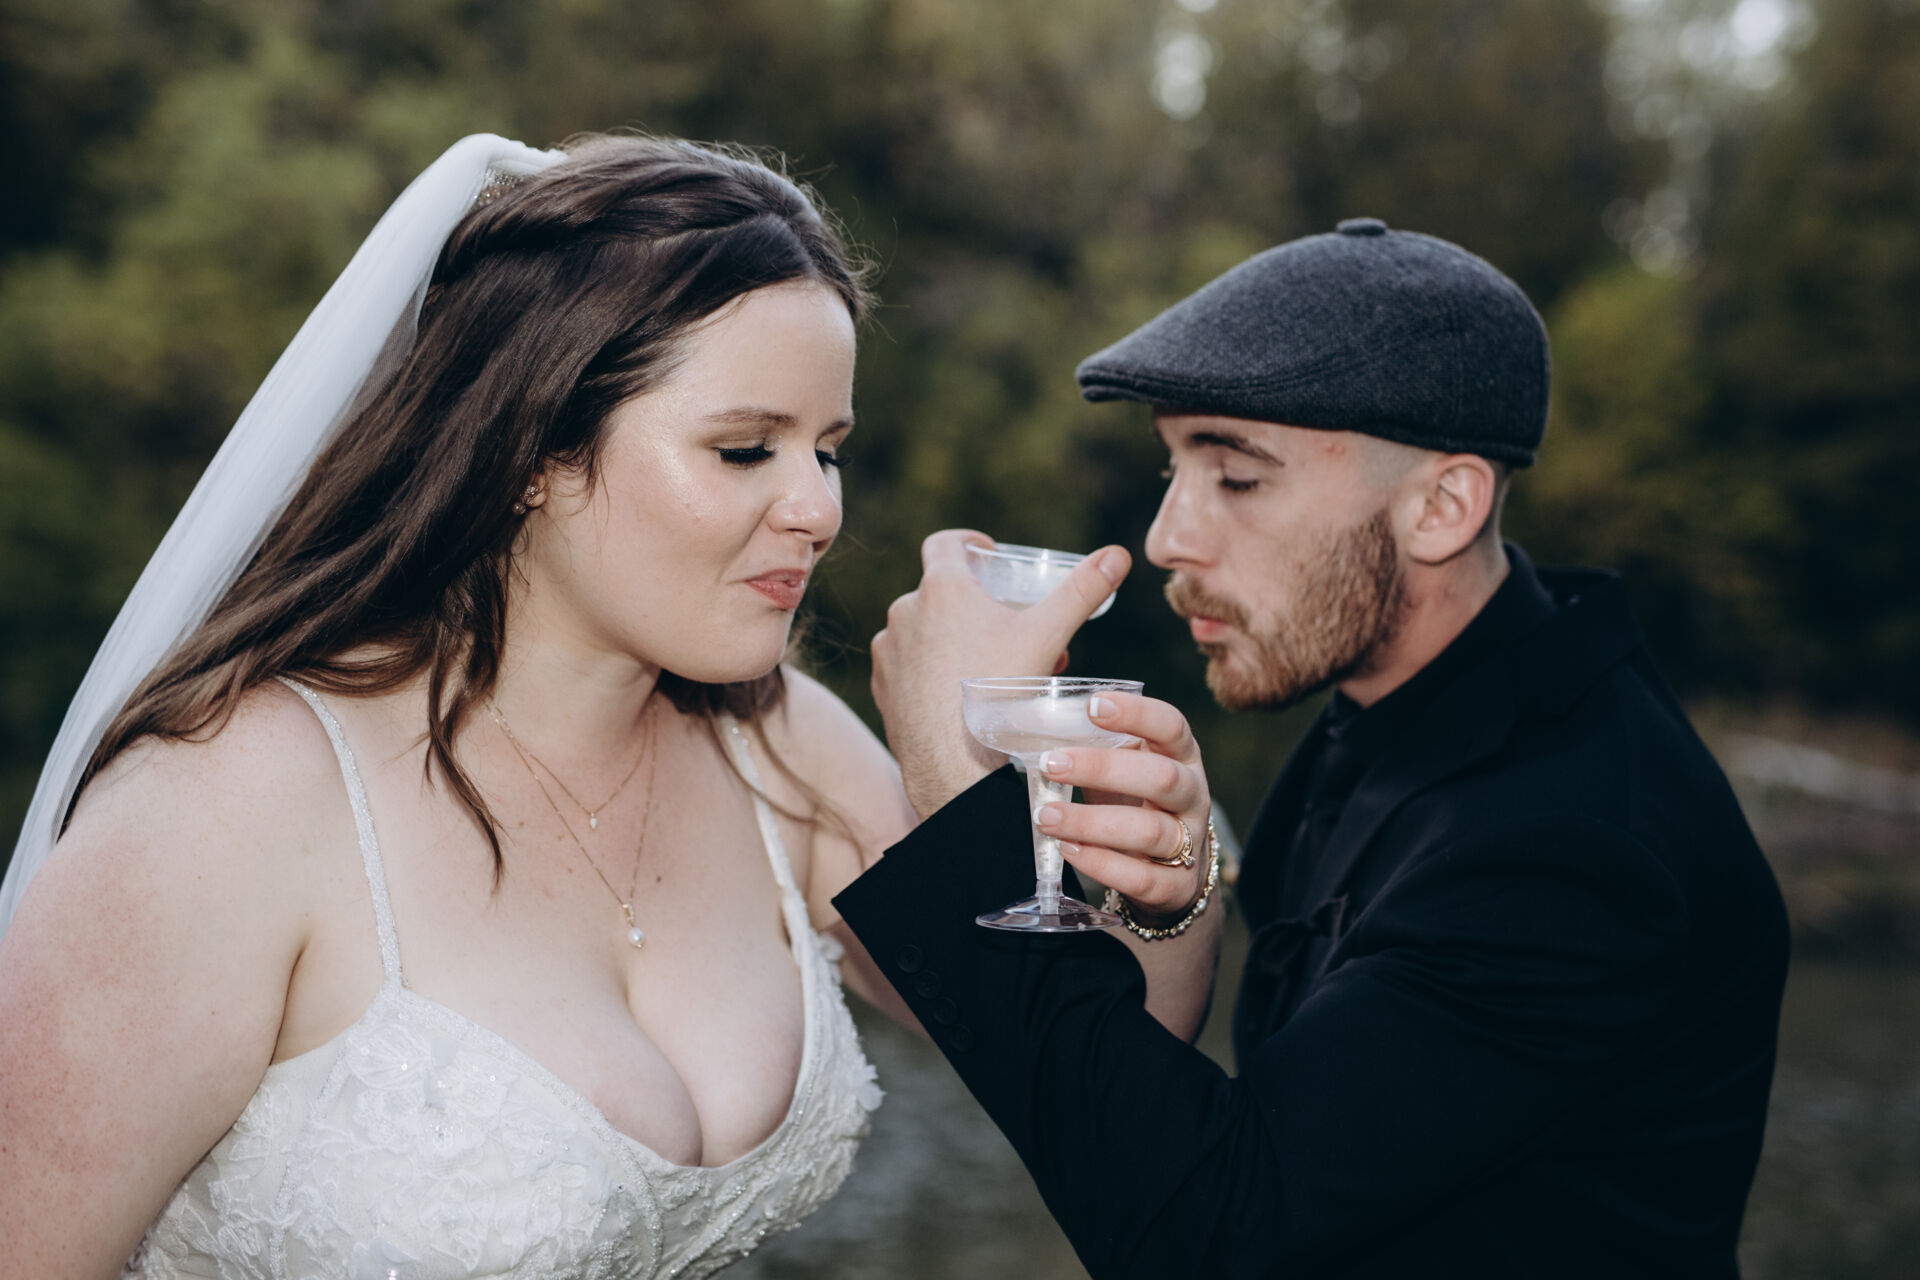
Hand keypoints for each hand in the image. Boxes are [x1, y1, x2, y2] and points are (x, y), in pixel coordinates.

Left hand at [871, 529, 1130, 816]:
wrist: (955, 764)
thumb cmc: (1001, 693)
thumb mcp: (1049, 635)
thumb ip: (1083, 590)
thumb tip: (1119, 554)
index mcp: (941, 588)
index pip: (945, 543)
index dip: (968, 543)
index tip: (988, 556)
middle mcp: (905, 612)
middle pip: (942, 594)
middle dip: (976, 606)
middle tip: (1010, 630)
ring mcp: (889, 651)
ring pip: (924, 632)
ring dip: (953, 639)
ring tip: (992, 668)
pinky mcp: (881, 686)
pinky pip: (906, 666)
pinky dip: (930, 670)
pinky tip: (960, 693)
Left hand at [1030, 692, 1211, 918]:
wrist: (1172, 876)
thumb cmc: (1138, 807)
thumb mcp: (1128, 772)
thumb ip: (1096, 749)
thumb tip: (1030, 725)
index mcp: (1182, 758)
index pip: (1172, 726)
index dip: (1138, 714)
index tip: (1093, 705)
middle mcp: (1193, 797)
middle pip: (1161, 777)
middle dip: (1103, 768)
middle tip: (1051, 764)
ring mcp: (1190, 843)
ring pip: (1149, 830)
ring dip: (1091, 822)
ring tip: (1046, 817)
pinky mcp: (1176, 887)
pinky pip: (1141, 877)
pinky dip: (1101, 864)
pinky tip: (1068, 849)